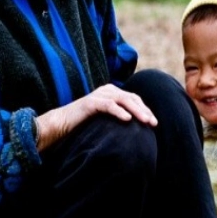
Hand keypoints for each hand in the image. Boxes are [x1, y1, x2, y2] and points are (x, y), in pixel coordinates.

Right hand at [35, 83, 157, 150]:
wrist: (61, 124)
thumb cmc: (85, 124)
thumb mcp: (106, 119)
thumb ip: (119, 117)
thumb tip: (137, 127)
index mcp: (112, 92)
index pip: (134, 99)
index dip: (145, 109)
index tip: (154, 123)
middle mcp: (107, 90)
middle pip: (131, 98)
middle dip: (144, 111)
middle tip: (153, 123)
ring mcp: (99, 95)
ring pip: (123, 100)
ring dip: (136, 111)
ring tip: (145, 121)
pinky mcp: (90, 103)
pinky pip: (108, 105)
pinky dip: (119, 112)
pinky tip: (128, 119)